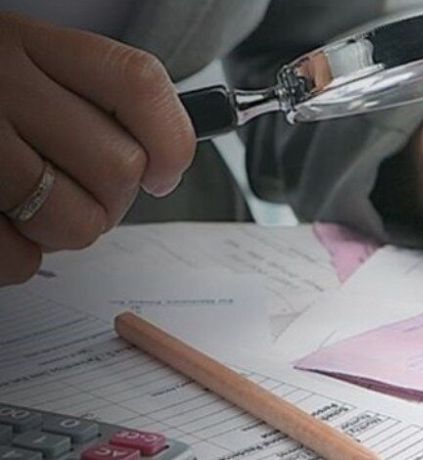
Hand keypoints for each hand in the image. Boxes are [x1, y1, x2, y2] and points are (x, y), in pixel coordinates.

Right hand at [0, 13, 194, 284]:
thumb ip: (86, 101)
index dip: (171, 139)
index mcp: (31, 45)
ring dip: (66, 229)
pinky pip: (19, 259)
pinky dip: (17, 256)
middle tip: (79, 192)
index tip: (163, 172)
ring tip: (33, 206)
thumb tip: (162, 164)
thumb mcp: (24, 69)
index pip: (137, 84)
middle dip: (112, 198)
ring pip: (78, 222)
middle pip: (119, 168)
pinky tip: (0, 224)